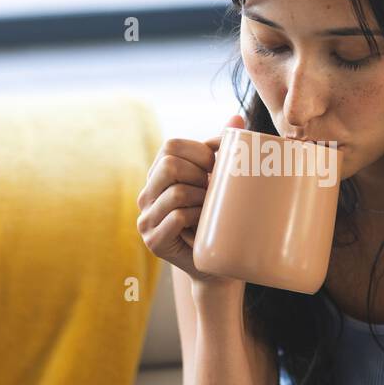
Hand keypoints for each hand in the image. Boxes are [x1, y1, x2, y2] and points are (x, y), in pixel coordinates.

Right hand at [136, 114, 245, 283]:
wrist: (220, 266)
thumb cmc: (221, 219)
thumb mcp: (222, 182)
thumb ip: (224, 149)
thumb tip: (237, 118)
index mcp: (158, 175)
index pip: (171, 146)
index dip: (200, 153)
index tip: (217, 169)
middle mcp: (147, 194)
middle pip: (169, 165)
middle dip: (200, 174)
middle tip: (213, 192)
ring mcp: (146, 219)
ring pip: (175, 192)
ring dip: (202, 199)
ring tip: (210, 211)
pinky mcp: (154, 241)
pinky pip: (175, 218)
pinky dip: (196, 218)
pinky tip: (204, 226)